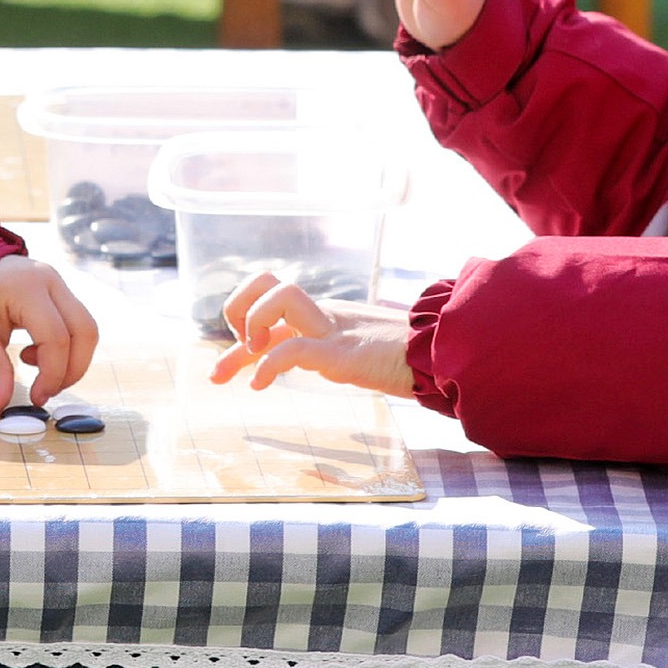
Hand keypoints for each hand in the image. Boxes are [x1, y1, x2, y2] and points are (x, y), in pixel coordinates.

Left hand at [0, 255, 98, 409]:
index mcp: (27, 289)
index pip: (56, 336)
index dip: (53, 374)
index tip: (37, 397)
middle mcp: (52, 282)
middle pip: (85, 331)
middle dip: (73, 370)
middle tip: (47, 390)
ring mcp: (62, 285)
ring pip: (88, 329)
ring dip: (73, 361)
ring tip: (40, 371)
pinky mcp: (66, 293)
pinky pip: (80, 326)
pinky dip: (68, 349)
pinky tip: (38, 353)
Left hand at [208, 275, 415, 397]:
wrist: (444, 362)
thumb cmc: (408, 361)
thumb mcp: (359, 354)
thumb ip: (334, 353)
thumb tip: (309, 367)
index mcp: (326, 314)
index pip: (270, 301)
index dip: (239, 325)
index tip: (223, 369)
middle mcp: (325, 314)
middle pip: (265, 282)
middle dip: (238, 311)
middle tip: (241, 350)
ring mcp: (335, 330)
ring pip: (279, 298)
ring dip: (254, 328)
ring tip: (255, 362)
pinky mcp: (344, 352)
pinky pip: (294, 347)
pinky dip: (268, 364)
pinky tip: (259, 385)